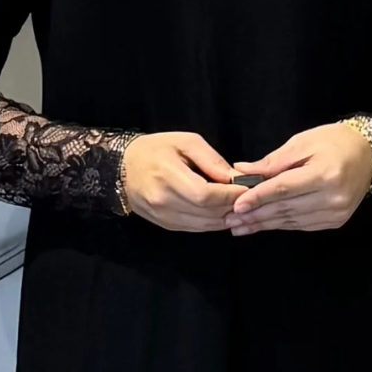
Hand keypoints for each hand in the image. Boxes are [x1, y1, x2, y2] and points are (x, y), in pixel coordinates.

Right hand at [121, 131, 238, 231]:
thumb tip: (236, 179)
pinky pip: (195, 229)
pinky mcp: (165, 225)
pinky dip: (212, 223)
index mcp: (167, 176)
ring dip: (225, 218)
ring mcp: (163, 217)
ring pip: (203, 225)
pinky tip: (223, 215)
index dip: (230, 195)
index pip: (206, 195)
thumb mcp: (185, 142)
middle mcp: (164, 201)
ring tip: (240, 208)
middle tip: (250, 199)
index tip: (249, 189)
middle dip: (232, 207)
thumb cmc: (155, 150)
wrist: (121, 168)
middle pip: (207, 212)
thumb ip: (211, 160)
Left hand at [226, 124, 371, 233]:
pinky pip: (302, 225)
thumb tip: (242, 171)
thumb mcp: (303, 143)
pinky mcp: (336, 221)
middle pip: (286, 209)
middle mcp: (333, 198)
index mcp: (325, 174)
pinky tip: (263, 225)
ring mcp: (336, 213)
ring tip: (240, 226)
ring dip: (264, 224)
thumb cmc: (334, 142)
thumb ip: (273, 161)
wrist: (369, 154)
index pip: (284, 189)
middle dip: (255, 215)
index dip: (258, 198)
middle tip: (230, 220)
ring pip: (292, 221)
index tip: (236, 205)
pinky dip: (281, 224)